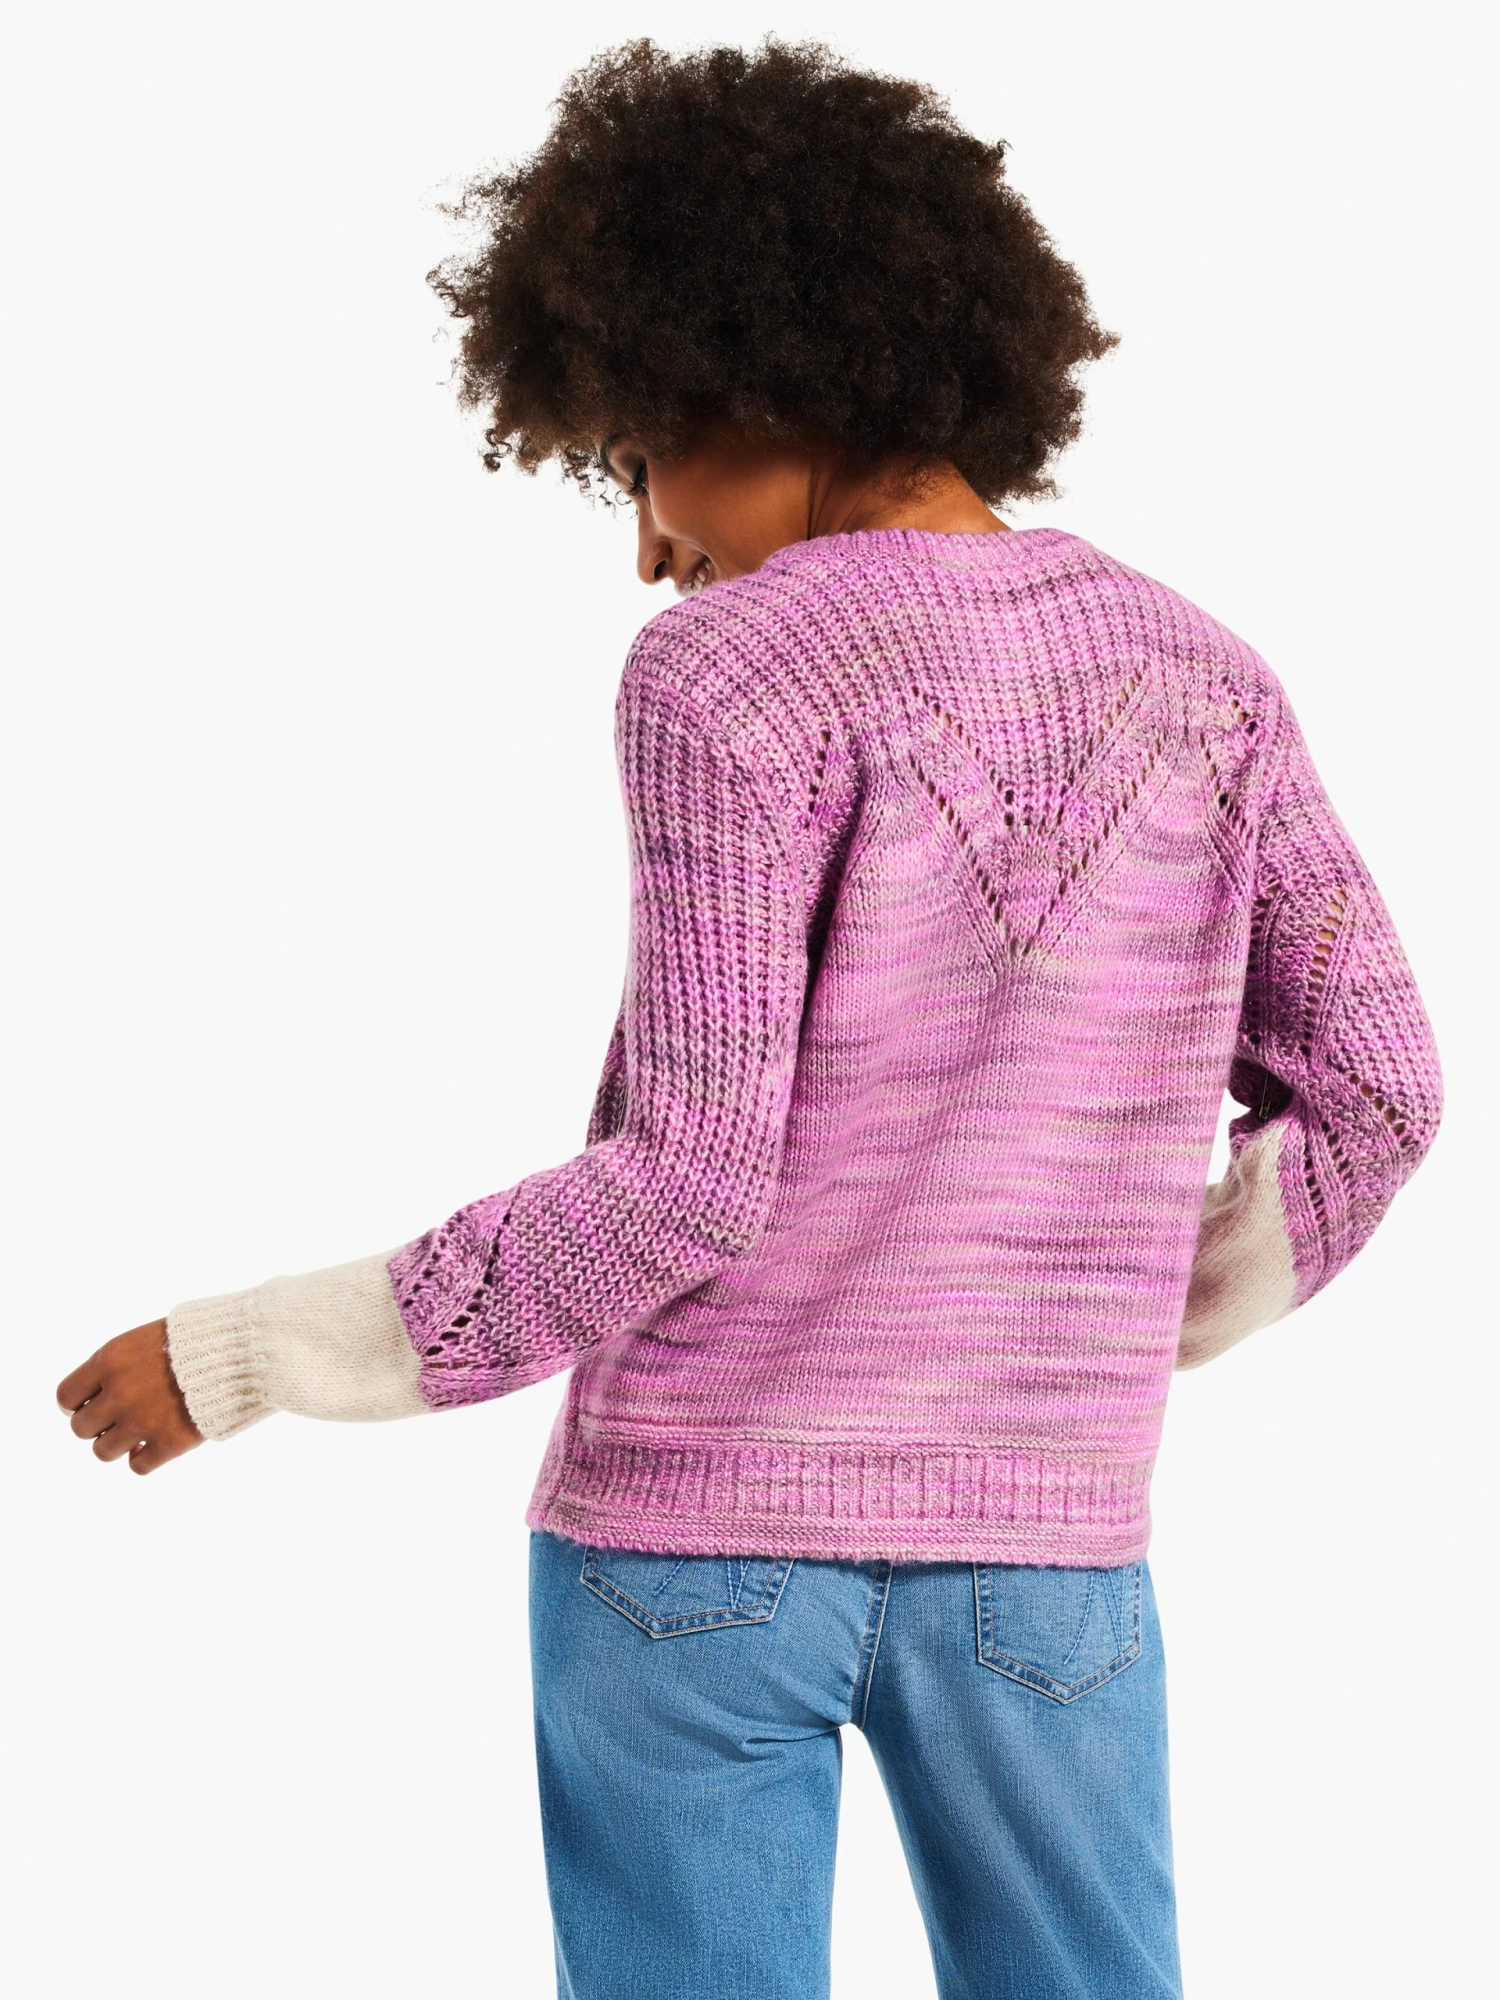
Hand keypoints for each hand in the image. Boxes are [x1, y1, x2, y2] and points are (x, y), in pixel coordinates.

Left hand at [56, 1320, 203, 1474]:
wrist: (240, 1349)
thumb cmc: (194, 1338)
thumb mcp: (144, 1338)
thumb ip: (115, 1366)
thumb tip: (93, 1398)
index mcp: (110, 1361)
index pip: (65, 1397)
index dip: (78, 1403)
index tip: (94, 1402)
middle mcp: (120, 1393)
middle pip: (80, 1428)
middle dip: (98, 1424)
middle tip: (120, 1416)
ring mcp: (143, 1420)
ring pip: (103, 1452)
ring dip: (118, 1444)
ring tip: (138, 1431)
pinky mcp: (170, 1442)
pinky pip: (138, 1466)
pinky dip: (145, 1458)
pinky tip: (157, 1443)